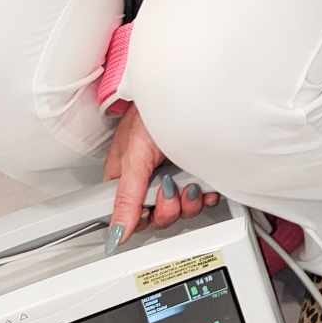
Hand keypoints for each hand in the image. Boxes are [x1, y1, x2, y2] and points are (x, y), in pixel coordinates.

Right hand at [104, 104, 218, 251]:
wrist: (188, 89)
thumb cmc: (151, 112)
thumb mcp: (135, 156)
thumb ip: (126, 197)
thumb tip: (117, 232)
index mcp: (126, 177)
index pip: (130, 214)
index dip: (143, 218)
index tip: (151, 210)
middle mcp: (149, 178)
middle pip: (157, 215)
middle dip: (168, 208)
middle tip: (171, 188)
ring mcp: (174, 175)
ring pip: (180, 209)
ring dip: (188, 202)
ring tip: (189, 183)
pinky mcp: (195, 171)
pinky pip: (201, 197)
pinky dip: (204, 195)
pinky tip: (204, 185)